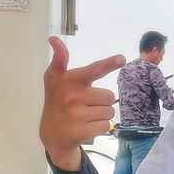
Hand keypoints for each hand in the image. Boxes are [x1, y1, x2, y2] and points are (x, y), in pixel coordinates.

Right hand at [40, 36, 123, 170]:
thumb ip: (59, 59)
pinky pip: (106, 125)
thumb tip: (54, 39)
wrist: (51, 133)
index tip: (122, 58)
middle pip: (109, 96)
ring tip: (85, 116)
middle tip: (86, 105)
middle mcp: (71, 96)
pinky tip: (87, 127)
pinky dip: (100, 127)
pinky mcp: (80, 131)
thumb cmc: (58, 100)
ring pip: (109, 111)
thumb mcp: (54, 78)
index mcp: (68, 80)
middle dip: (101, 101)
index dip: (108, 64)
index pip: (93, 70)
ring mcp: (75, 115)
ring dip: (101, 115)